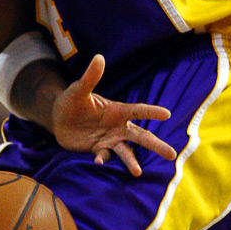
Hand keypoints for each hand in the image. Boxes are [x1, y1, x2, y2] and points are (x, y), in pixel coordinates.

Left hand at [52, 55, 176, 175]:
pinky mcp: (98, 149)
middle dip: (156, 145)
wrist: (58, 119)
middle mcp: (117, 127)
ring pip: (126, 151)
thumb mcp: (79, 89)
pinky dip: (103, 159)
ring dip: (132, 161)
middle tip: (172, 154)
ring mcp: (109, 139)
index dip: (151, 111)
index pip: (137, 110)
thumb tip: (99, 57)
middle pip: (141, 136)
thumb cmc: (72, 101)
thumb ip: (90, 77)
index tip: (167, 114)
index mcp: (117, 110)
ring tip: (138, 172)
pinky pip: (105, 155)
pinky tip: (99, 160)